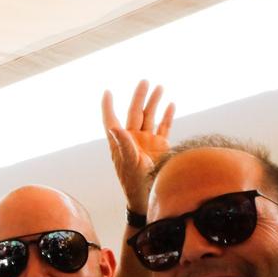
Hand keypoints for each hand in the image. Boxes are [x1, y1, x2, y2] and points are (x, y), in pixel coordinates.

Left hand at [102, 82, 175, 213]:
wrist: (149, 195)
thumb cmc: (134, 181)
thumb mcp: (128, 162)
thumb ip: (123, 144)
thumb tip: (113, 127)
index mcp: (120, 141)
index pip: (111, 119)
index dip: (108, 106)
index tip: (107, 92)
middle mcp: (133, 138)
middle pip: (135, 112)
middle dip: (139, 97)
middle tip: (144, 81)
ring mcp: (147, 141)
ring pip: (151, 116)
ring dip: (154, 102)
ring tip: (159, 87)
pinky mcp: (160, 146)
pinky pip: (164, 127)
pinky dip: (168, 116)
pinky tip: (170, 104)